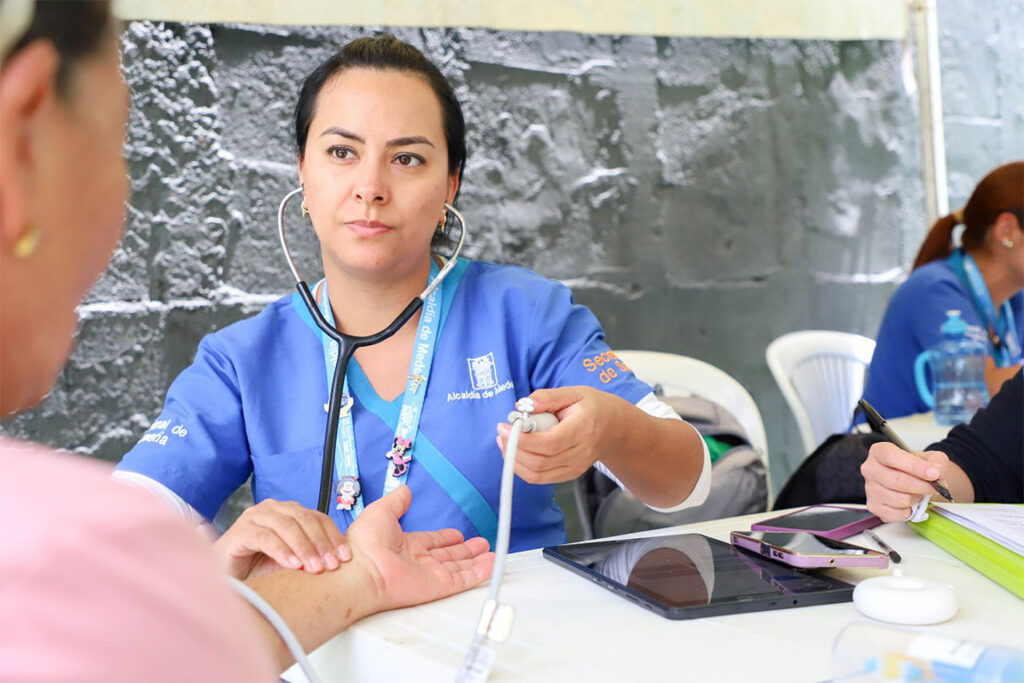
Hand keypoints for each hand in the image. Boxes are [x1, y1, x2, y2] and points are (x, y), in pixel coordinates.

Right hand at [213, 499, 349, 579]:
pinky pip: (265, 538)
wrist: (228, 581)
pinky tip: (293, 565)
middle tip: (332, 565)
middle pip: (304, 519)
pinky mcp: (239, 531)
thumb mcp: (294, 561)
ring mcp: (255, 517)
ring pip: (287, 526)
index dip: (333, 536)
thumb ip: (313, 554)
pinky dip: (282, 551)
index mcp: (289, 512)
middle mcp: (273, 509)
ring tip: (315, 568)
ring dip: (304, 547)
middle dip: (321, 543)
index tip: (346, 557)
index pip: (318, 518)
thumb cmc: (261, 570)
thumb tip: (342, 561)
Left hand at [346, 486, 493, 612]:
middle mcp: (418, 561)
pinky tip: (490, 567)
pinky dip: (478, 574)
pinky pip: (462, 580)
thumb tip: (404, 490)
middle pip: (448, 556)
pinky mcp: (436, 586)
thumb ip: (396, 502)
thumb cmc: (364, 544)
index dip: (445, 538)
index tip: (457, 535)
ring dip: (476, 562)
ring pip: (458, 569)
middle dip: (466, 551)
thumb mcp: (381, 511)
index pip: (431, 541)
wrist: (361, 570)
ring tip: (492, 556)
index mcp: (405, 545)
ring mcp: (428, 575)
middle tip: (481, 545)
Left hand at [495, 386, 626, 484]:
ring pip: (537, 474)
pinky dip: (523, 468)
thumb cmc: (595, 408)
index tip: (505, 426)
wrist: (616, 429)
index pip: (549, 443)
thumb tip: (522, 405)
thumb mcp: (575, 392)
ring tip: (505, 441)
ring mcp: (576, 467)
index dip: (522, 439)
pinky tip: (516, 452)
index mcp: (583, 429)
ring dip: (514, 460)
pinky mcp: (569, 474)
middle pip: (540, 461)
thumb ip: (548, 397)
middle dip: (513, 449)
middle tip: (502, 432)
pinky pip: (540, 478)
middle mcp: (581, 453)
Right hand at [862, 443, 949, 521]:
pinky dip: (911, 511)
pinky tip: (911, 503)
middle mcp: (870, 469)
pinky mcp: (874, 507)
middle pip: (898, 481)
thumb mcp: (931, 457)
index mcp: (879, 452)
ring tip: (920, 493)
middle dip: (923, 486)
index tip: (934, 473)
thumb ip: (937, 461)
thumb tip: (937, 472)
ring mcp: (870, 489)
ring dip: (917, 498)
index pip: (892, 457)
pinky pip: (898, 513)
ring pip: (901, 499)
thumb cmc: (917, 468)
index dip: (915, 466)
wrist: (913, 479)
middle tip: (937, 488)